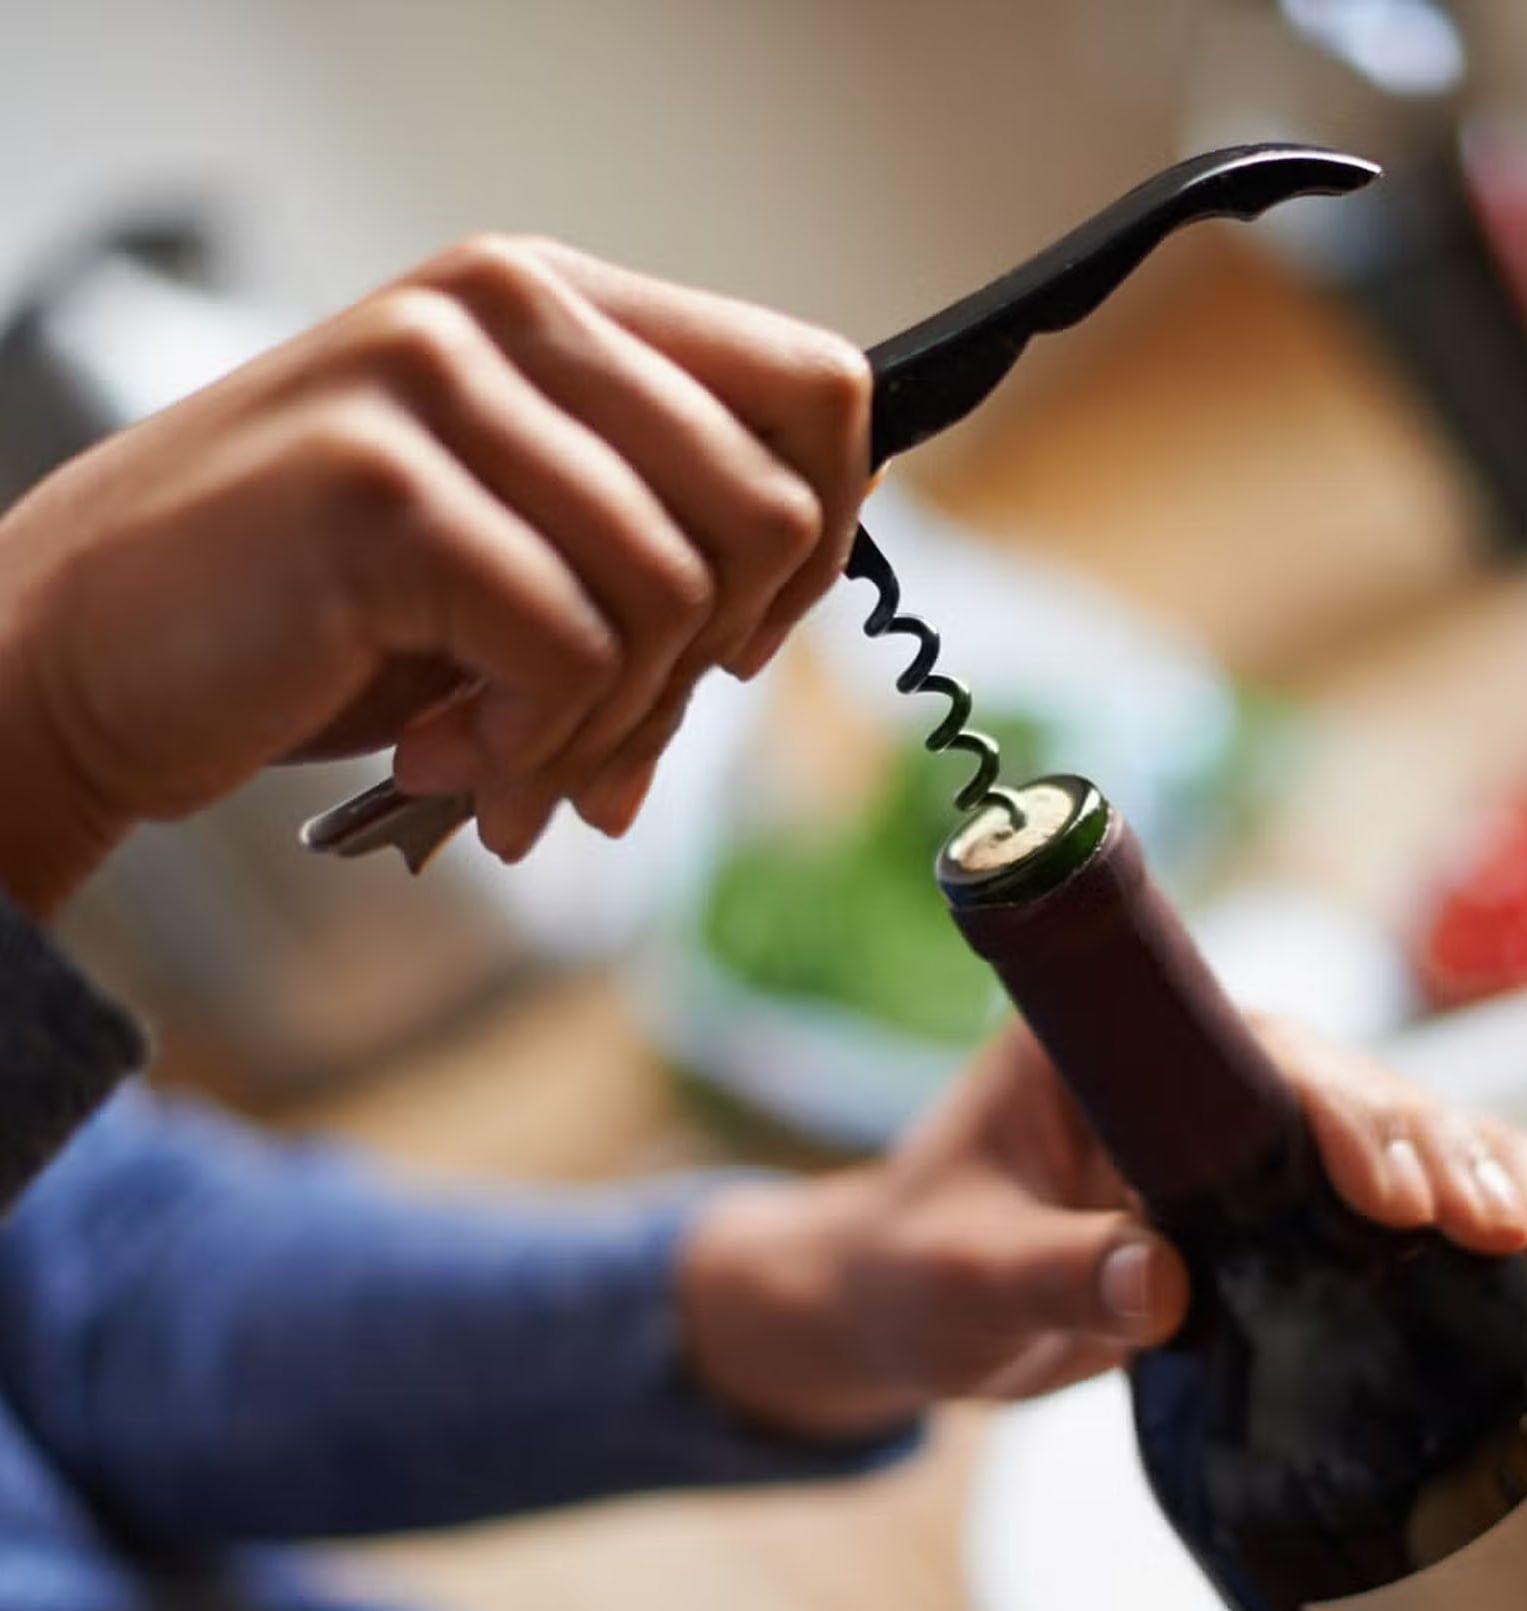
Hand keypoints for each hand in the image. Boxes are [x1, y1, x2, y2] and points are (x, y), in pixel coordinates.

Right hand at [0, 236, 870, 913]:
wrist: (86, 651)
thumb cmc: (320, 610)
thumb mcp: (512, 541)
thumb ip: (645, 536)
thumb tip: (795, 605)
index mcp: (559, 304)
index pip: (818, 388)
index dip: (821, 539)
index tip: (743, 640)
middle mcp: (508, 310)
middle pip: (769, 511)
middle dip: (709, 672)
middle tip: (614, 745)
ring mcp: (439, 386)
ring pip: (675, 599)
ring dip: (609, 734)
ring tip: (510, 771)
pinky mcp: (385, 491)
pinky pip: (573, 656)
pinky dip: (532, 750)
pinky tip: (448, 765)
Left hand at [680, 1019, 1526, 1440]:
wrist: (908, 1304)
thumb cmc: (916, 1269)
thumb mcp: (966, 1275)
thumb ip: (1054, 1275)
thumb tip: (1165, 1287)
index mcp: (1103, 1045)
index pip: (1241, 1053)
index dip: (1330, 1111)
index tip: (1388, 1194)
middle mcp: (1183, 1070)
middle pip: (1334, 1085)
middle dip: (1430, 1149)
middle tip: (1502, 1229)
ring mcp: (1229, 1134)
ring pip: (1381, 1129)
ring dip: (1477, 1172)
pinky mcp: (1261, 1200)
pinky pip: (1375, 1195)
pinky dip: (1461, 1213)